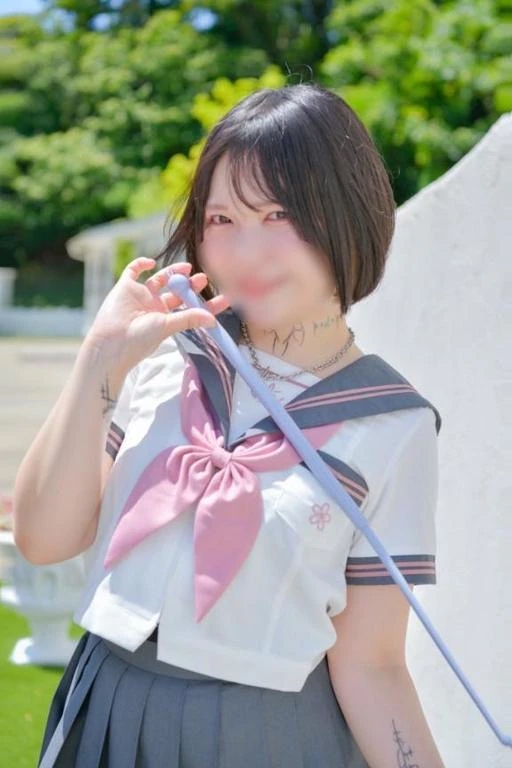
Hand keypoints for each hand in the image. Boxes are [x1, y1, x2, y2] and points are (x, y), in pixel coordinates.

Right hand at [84, 258, 228, 374]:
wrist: (111, 342)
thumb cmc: (139, 340)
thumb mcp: (167, 327)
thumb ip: (189, 319)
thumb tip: (213, 319)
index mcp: (166, 319)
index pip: (191, 309)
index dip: (206, 304)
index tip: (223, 298)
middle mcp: (154, 307)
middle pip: (177, 292)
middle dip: (191, 285)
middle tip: (203, 278)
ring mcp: (140, 296)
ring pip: (159, 279)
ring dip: (173, 272)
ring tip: (187, 268)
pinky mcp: (125, 287)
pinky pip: (134, 271)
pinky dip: (142, 264)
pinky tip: (152, 263)